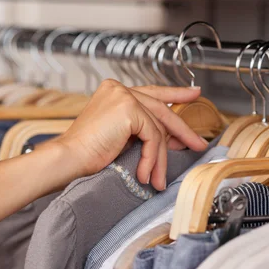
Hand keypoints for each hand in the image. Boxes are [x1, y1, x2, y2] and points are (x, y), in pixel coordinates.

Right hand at [55, 80, 208, 190]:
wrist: (69, 159)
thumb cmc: (88, 153)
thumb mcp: (122, 137)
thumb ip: (145, 130)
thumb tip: (174, 137)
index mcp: (115, 90)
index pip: (152, 92)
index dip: (175, 94)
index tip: (194, 94)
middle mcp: (119, 88)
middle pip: (161, 109)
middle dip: (182, 129)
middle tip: (198, 143)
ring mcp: (123, 96)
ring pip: (158, 128)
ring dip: (160, 158)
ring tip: (160, 179)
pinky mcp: (127, 109)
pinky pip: (152, 136)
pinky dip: (152, 158)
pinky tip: (145, 174)